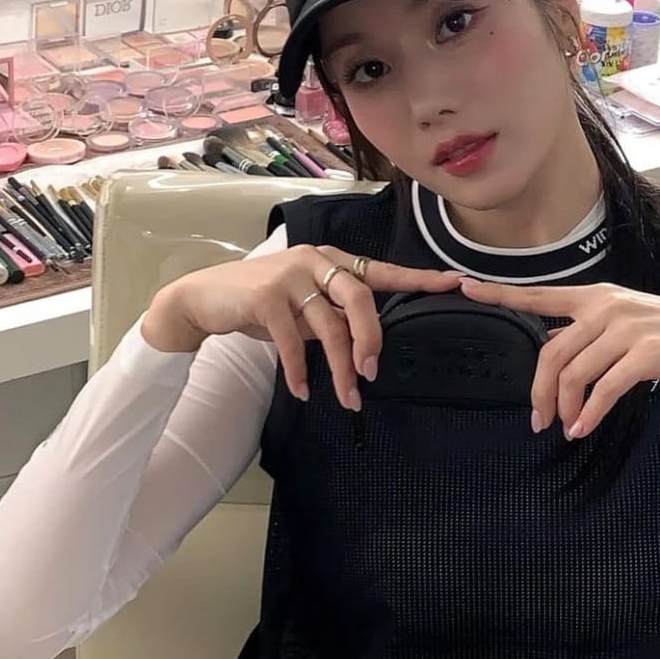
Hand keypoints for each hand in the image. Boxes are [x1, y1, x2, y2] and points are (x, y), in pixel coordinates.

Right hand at [143, 247, 459, 409]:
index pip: (382, 271)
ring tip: (347, 398)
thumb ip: (334, 316)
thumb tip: (365, 346)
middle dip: (371, 340)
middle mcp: (315, 260)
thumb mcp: (304, 308)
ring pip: (330, 327)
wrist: (204, 300)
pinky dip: (300, 371)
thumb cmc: (260, 304)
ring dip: (339, 369)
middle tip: (372, 374)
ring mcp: (290, 275)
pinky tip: (303, 391)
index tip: (454, 283)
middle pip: (361, 298)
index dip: (418, 278)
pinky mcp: (266, 296)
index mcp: (331, 260)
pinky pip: (294, 341)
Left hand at [459, 278, 659, 438]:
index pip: (539, 296)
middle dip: (538, 392)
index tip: (464, 287)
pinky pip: (603, 389)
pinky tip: (583, 428)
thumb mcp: (624, 324)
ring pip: (574, 374)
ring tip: (567, 427)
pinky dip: (589, 413)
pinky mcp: (646, 352)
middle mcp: (606, 307)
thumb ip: (588, 334)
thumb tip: (551, 364)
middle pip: (551, 353)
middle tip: (537, 421)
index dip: (499, 294)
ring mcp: (626, 328)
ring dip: (565, 408)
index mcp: (595, 297)